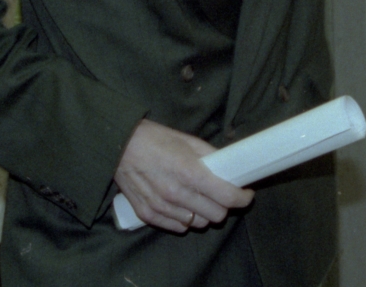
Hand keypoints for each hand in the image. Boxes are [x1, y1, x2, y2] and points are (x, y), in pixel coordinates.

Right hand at [114, 119, 252, 232]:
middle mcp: (176, 194)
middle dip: (224, 206)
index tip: (246, 194)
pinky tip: (184, 206)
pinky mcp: (147, 214)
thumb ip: (211, 156)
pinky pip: (178, 227)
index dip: (242, 198)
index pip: (227, 197)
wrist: (118, 145)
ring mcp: (161, 207)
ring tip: (200, 199)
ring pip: (198, 224)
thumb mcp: (188, 141)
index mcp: (190, 172)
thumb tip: (230, 166)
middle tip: (222, 195)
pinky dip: (185, 219)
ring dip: (204, 214)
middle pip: (215, 215)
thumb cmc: (155, 139)